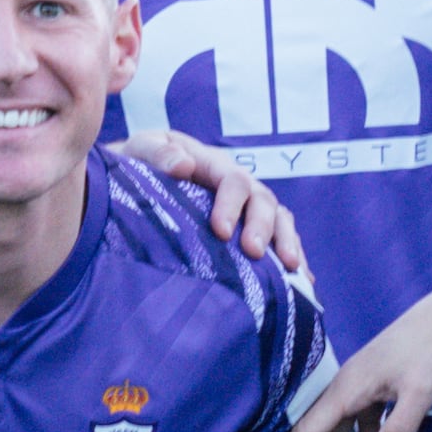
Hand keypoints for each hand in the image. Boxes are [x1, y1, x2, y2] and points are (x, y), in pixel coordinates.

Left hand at [123, 131, 305, 278]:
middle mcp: (235, 183)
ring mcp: (245, 206)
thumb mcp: (140, 150)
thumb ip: (158, 153)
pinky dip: (290, 255)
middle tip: (254, 252)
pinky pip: (278, 238)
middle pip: (262, 199)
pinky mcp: (247, 228)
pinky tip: (300, 281)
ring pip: (278, 217)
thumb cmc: (136, 165)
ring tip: (290, 266)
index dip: (231, 204)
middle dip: (262, 226)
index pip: (232, 180)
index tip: (220, 231)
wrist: (130, 181)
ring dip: (286, 240)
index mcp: (210, 163)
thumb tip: (184, 166)